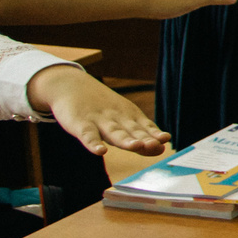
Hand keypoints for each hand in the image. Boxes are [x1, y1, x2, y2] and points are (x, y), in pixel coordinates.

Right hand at [29, 64, 167, 156]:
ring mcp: (98, 120)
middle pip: (132, 130)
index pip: (144, 127)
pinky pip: (87, 135)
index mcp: (129, 117)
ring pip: (113, 132)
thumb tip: (161, 149)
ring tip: (136, 146)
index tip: (166, 140)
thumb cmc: (102, 109)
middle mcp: (117, 118)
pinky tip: (100, 151)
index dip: (154, 134)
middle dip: (144, 138)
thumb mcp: (121, 120)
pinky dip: (93, 143)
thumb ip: (139, 136)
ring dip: (125, 139)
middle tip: (156, 144)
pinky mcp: (80, 123)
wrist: (71, 86)